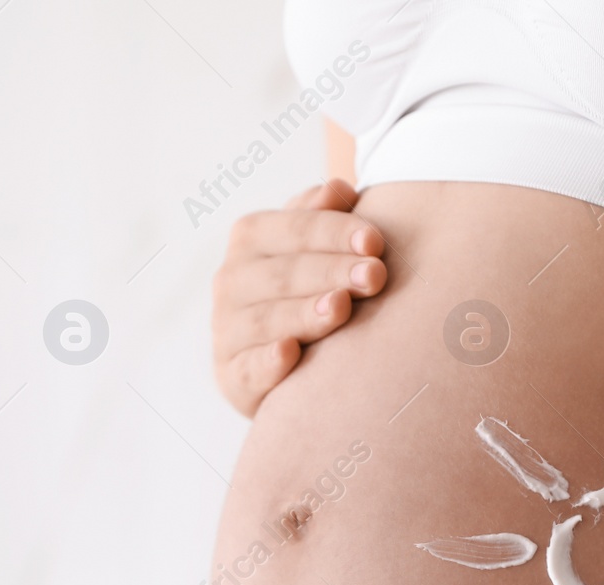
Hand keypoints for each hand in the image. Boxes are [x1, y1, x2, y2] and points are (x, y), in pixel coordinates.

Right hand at [212, 180, 386, 416]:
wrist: (282, 360)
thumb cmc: (308, 288)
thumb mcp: (313, 246)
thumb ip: (323, 217)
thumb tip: (339, 189)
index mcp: (250, 237)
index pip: (293, 227)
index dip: (334, 232)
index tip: (375, 240)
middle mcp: (231, 281)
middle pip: (284, 273)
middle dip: (331, 272)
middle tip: (375, 276)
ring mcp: (227, 330)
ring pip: (266, 319)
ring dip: (305, 313)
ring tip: (342, 307)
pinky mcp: (231, 377)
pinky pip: (248, 369)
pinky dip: (268, 362)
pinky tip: (290, 353)